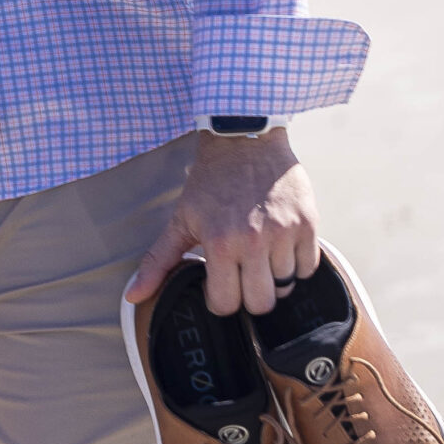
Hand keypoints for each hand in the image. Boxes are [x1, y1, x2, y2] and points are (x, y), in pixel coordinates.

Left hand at [126, 130, 319, 317]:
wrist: (244, 140)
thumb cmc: (211, 182)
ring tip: (259, 255)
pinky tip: (280, 246)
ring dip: (273, 278)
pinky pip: (310, 267)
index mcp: (220, 242)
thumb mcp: (181, 219)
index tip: (218, 285)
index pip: (227, 304)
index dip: (220, 300)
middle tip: (240, 274)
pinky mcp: (308, 223)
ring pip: (286, 286)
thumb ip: (158, 261)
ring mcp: (285, 233)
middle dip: (248, 295)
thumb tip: (134, 296)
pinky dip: (296, 263)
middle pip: (261, 304)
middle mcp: (255, 241)